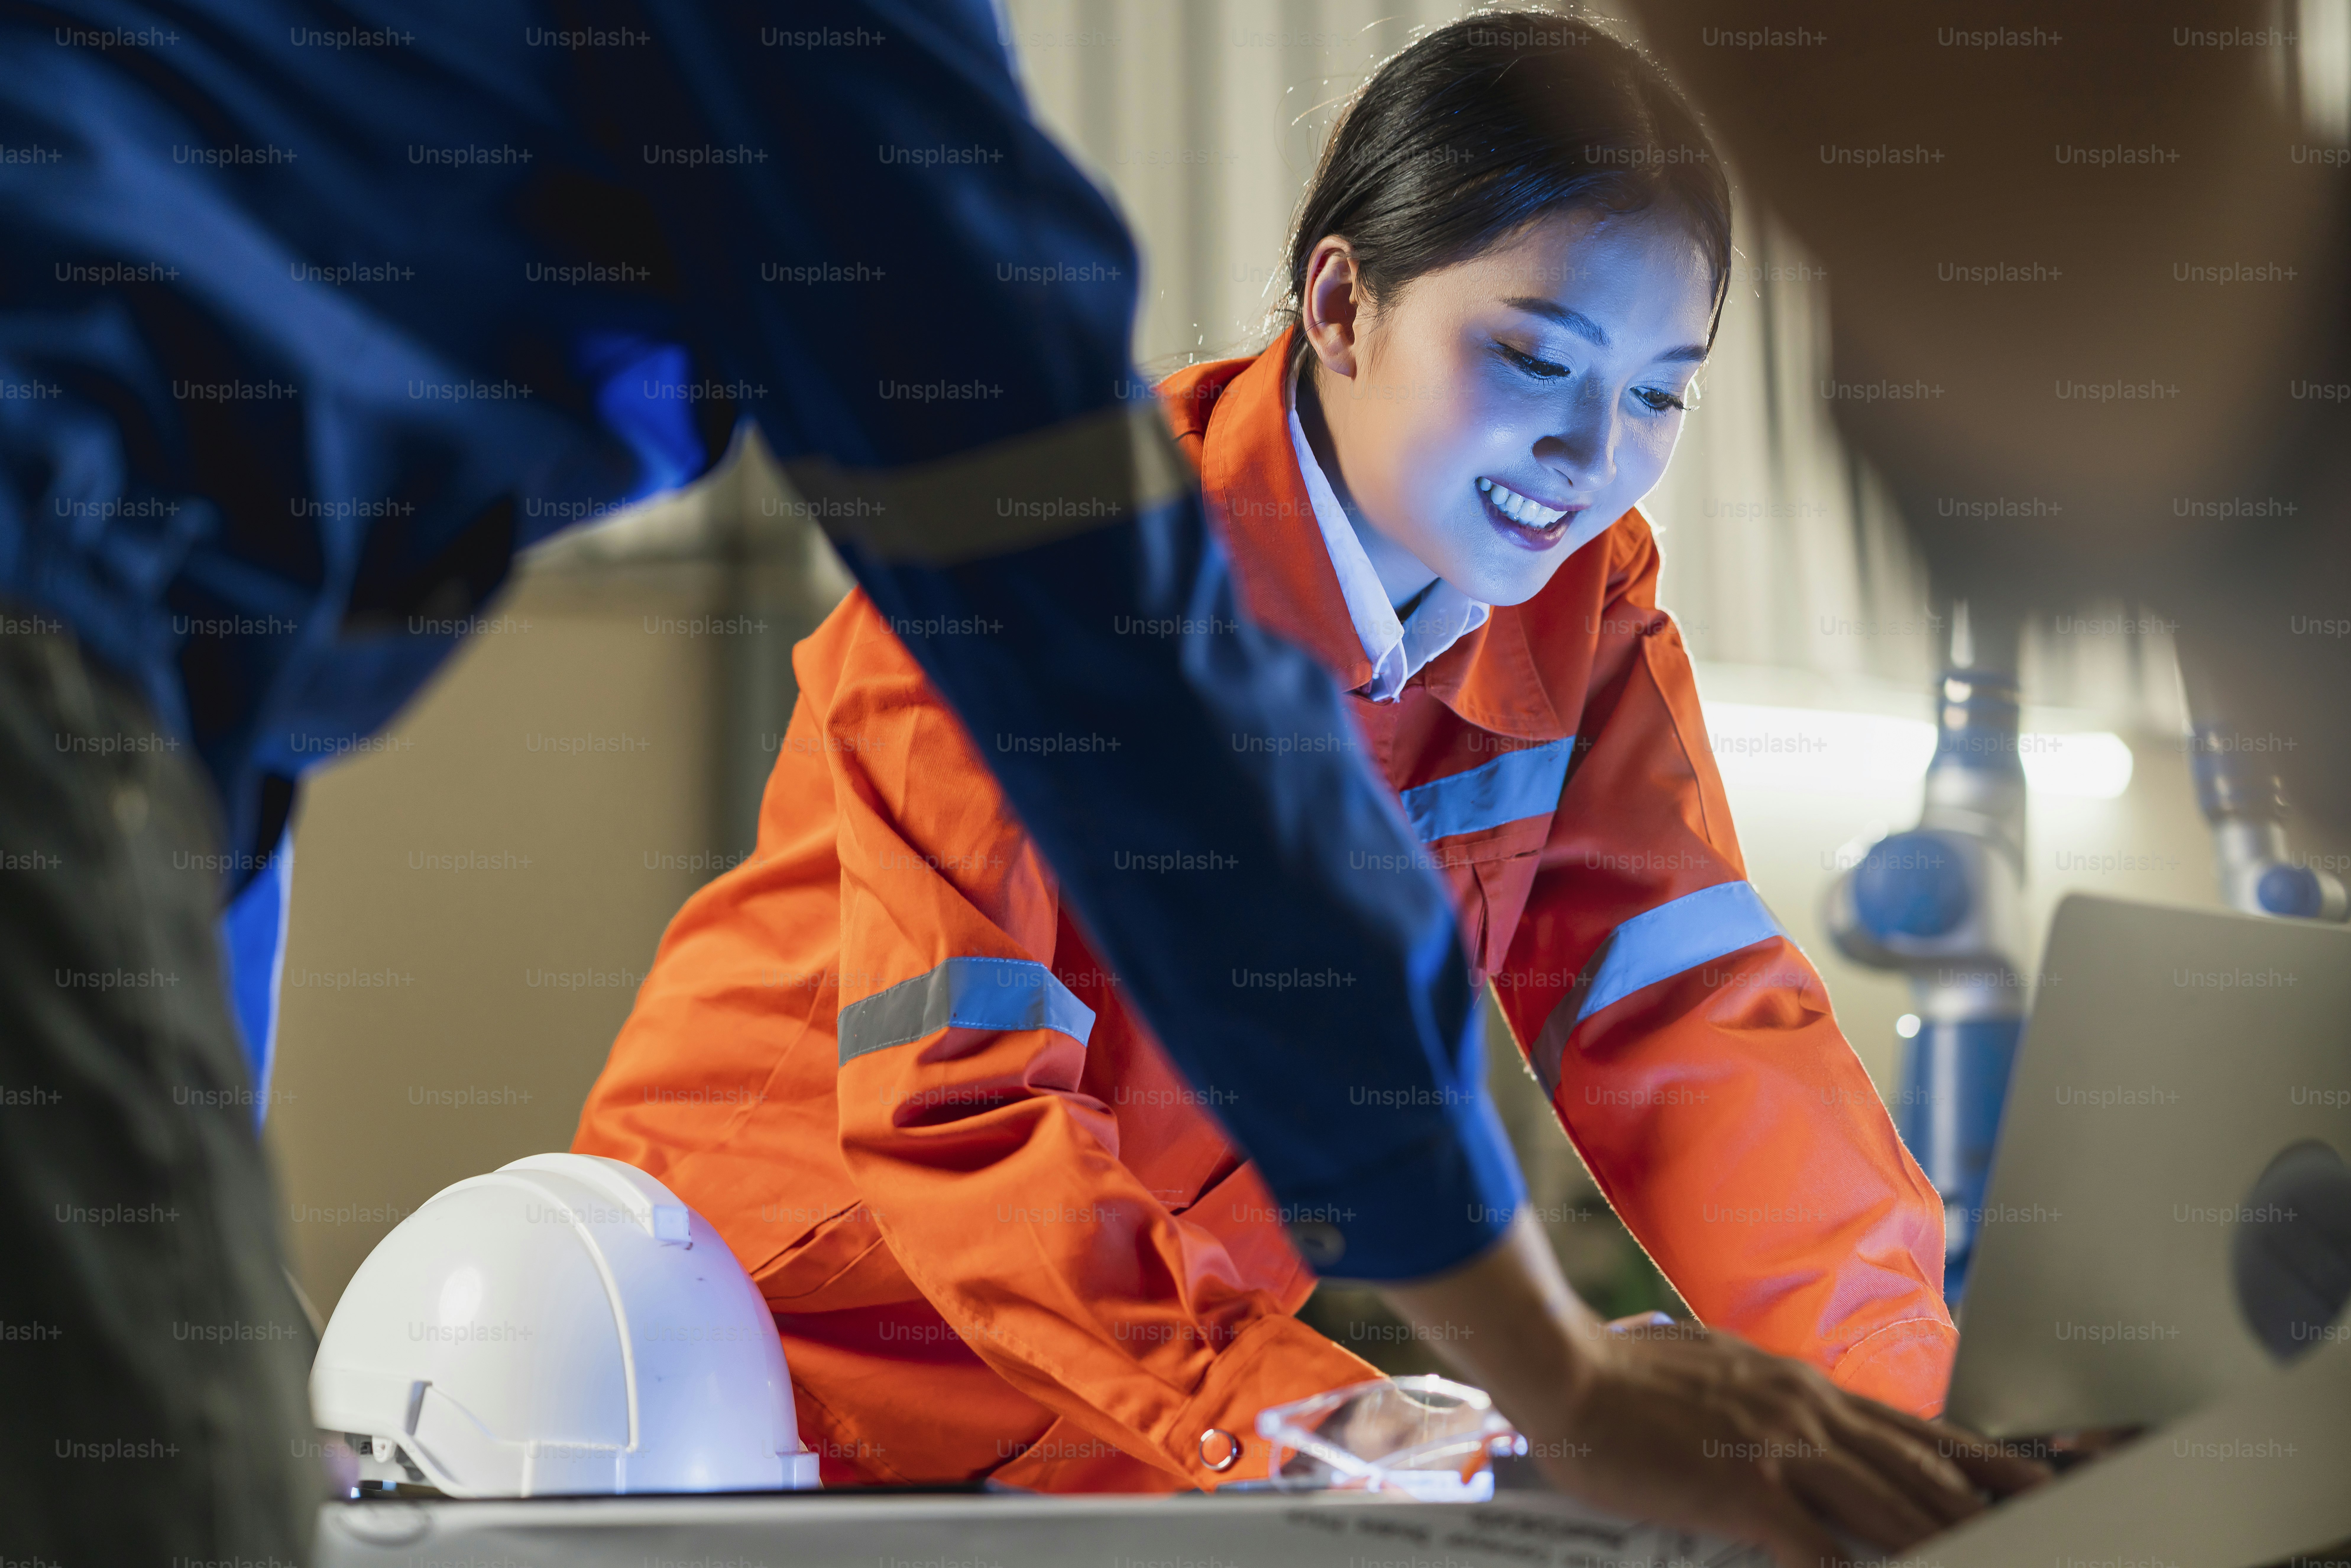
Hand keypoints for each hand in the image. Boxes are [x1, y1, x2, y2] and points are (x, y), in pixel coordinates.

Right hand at [1528, 1316, 2047, 1566]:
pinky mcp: (1743, 1487)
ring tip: (1994, 1558)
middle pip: (1919, 1471)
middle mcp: (1806, 1415)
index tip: (2035, 1479)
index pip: (1913, 1430)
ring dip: (1942, 1540)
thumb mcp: (1717, 1375)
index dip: (1980, 1459)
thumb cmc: (1628, 1377)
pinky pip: (1815, 1549)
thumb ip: (1764, 1403)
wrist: (1569, 1368)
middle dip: (1990, 1508)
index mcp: (1801, 1390)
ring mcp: (1778, 1450)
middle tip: (2055, 1530)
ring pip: (1888, 1506)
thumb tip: (1787, 1426)